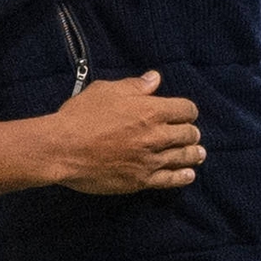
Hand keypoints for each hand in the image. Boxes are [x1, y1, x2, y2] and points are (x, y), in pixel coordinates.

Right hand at [43, 72, 202, 193]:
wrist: (62, 149)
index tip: (184, 113)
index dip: (187, 110)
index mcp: (151, 111)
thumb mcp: (106, 90)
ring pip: (183, 157)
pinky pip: (170, 180)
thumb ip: (135, 86)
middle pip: (188, 134)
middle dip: (191, 132)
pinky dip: (182, 176)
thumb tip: (154, 79)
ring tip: (198, 153)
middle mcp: (156, 136)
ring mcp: (150, 160)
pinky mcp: (141, 180)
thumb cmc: (81, 116)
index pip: (186, 109)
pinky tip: (188, 174)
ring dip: (193, 154)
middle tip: (190, 134)